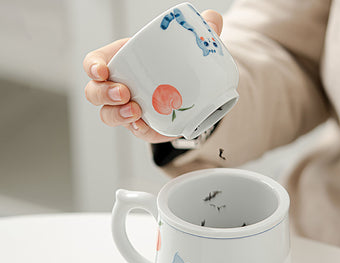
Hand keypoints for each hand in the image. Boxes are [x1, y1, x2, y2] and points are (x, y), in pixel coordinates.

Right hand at [83, 10, 222, 142]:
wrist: (193, 96)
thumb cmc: (180, 67)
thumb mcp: (188, 48)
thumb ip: (199, 32)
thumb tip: (212, 18)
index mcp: (123, 62)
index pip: (95, 62)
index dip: (92, 66)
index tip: (102, 70)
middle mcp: (119, 87)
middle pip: (94, 92)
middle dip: (103, 93)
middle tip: (124, 93)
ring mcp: (128, 109)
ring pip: (108, 114)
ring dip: (117, 114)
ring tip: (135, 111)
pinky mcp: (142, 126)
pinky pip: (134, 130)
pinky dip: (137, 129)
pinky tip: (143, 125)